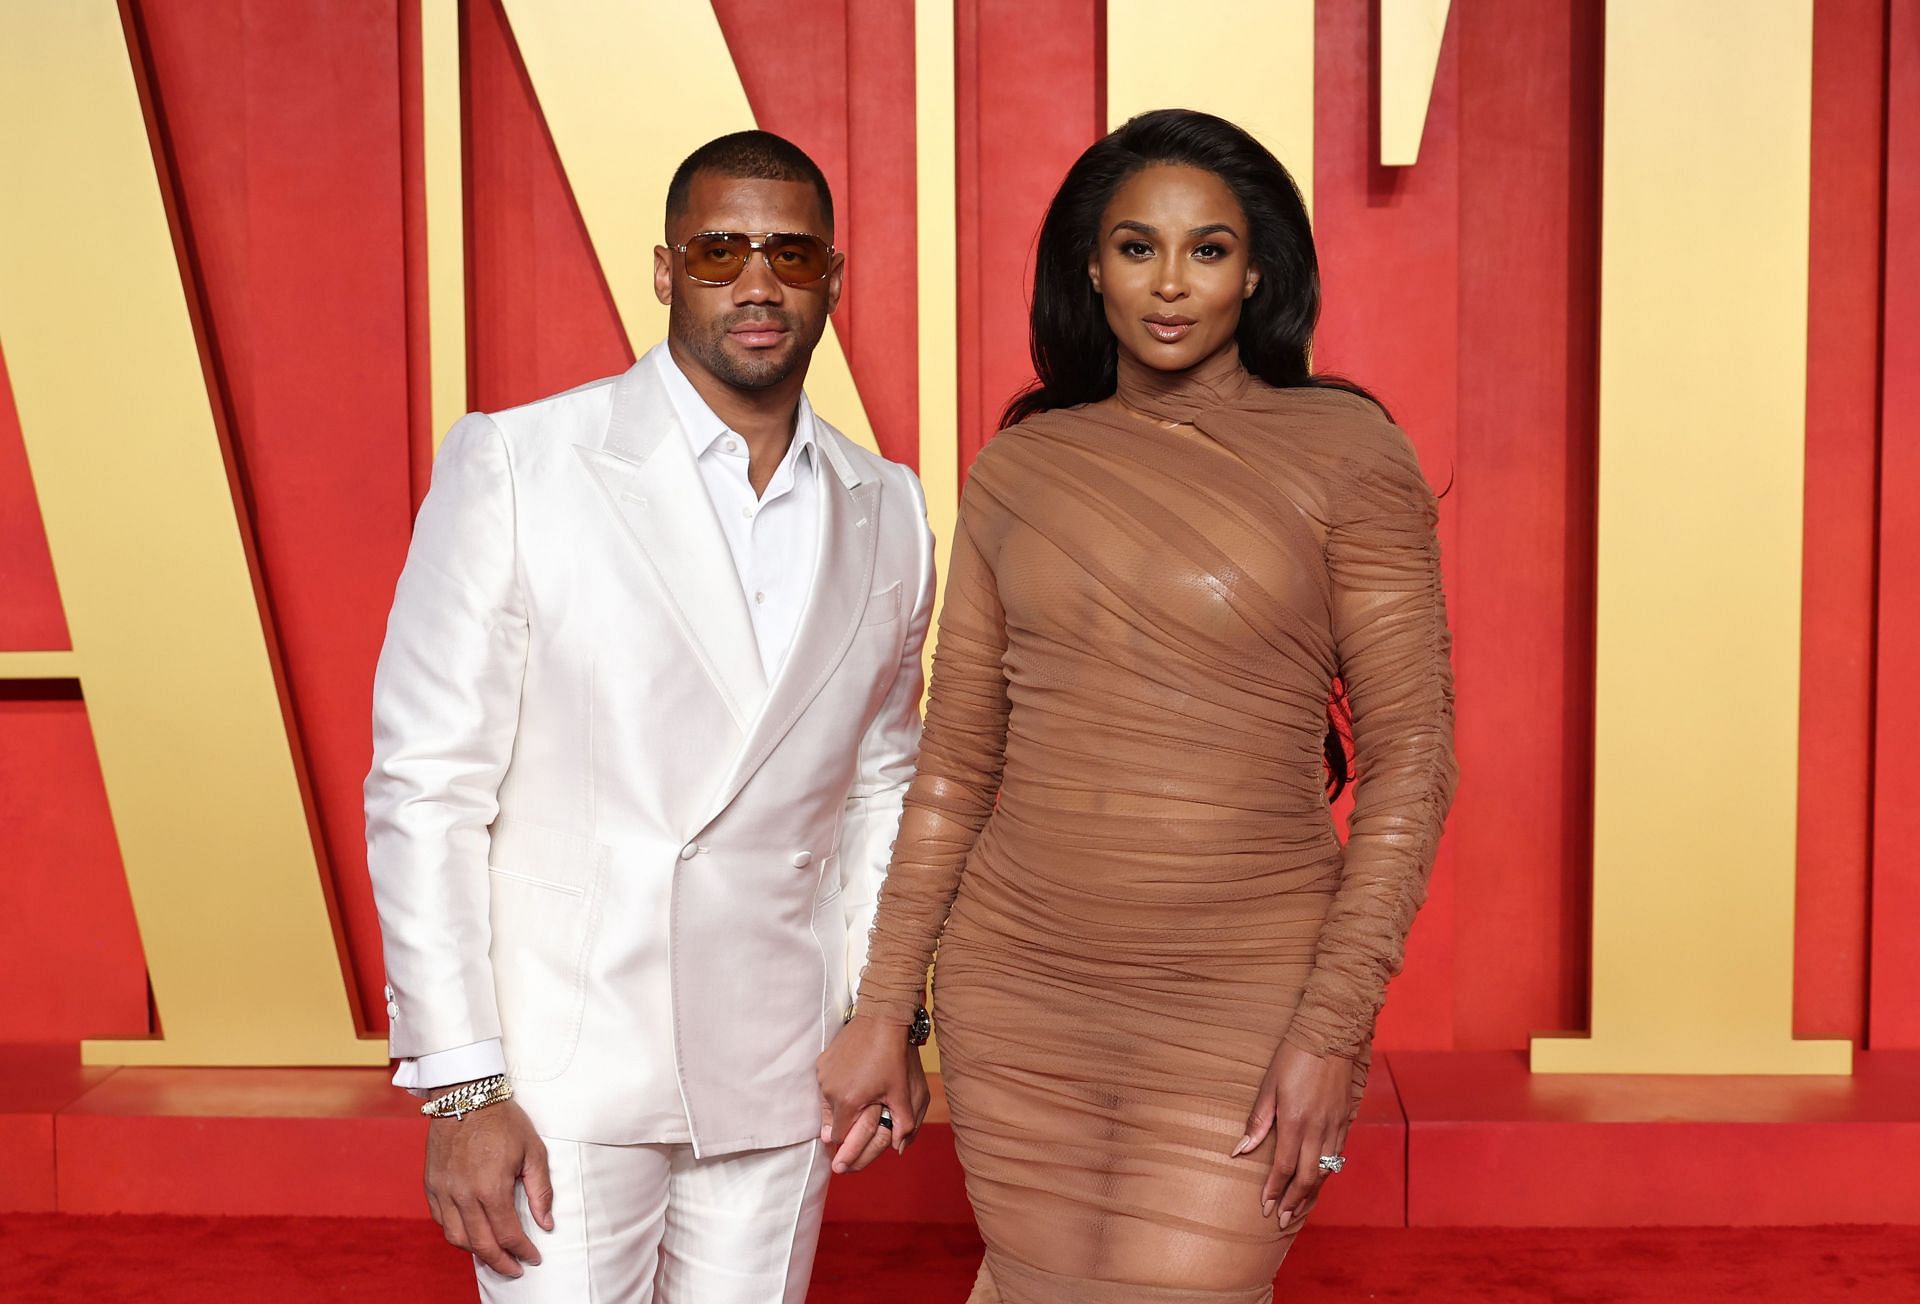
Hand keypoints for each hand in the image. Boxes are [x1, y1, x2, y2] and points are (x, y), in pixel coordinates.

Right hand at [424, 1096, 551, 1277]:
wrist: (466, 1095)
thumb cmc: (503, 1121)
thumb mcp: (533, 1151)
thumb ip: (540, 1190)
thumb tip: (545, 1223)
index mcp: (491, 1187)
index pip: (507, 1234)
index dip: (522, 1251)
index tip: (533, 1258)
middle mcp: (464, 1194)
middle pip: (481, 1244)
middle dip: (500, 1262)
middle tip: (514, 1268)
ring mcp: (444, 1190)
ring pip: (456, 1238)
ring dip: (476, 1252)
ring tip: (493, 1255)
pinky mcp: (431, 1184)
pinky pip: (440, 1220)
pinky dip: (455, 1233)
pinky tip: (469, 1233)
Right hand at [816, 1015, 923, 1172]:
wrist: (881, 1020)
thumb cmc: (893, 1057)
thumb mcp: (901, 1093)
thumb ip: (902, 1124)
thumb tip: (901, 1147)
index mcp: (847, 1102)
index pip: (838, 1137)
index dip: (848, 1141)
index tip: (855, 1140)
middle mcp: (829, 1091)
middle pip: (830, 1122)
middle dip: (844, 1123)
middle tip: (860, 1116)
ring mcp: (823, 1075)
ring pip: (826, 1103)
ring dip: (839, 1104)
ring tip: (859, 1095)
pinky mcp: (822, 1062)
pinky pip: (825, 1084)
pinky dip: (835, 1087)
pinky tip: (852, 1079)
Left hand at [1232, 1040, 1356, 1228]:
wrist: (1330, 1036)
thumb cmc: (1294, 1057)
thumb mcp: (1269, 1086)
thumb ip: (1258, 1121)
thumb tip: (1241, 1150)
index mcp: (1296, 1121)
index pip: (1284, 1167)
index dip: (1274, 1190)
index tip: (1265, 1206)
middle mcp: (1318, 1129)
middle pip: (1307, 1177)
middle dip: (1294, 1202)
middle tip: (1282, 1219)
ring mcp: (1335, 1126)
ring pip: (1325, 1171)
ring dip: (1311, 1193)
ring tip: (1299, 1209)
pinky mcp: (1345, 1120)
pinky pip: (1338, 1156)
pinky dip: (1327, 1174)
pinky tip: (1318, 1180)